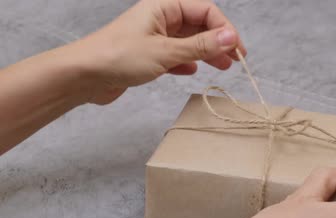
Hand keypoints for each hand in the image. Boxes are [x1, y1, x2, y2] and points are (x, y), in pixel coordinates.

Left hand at [76, 0, 245, 104]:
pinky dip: (186, 62)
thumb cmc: (117, 57)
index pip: (205, 11)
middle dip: (218, 41)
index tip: (237, 50)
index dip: (225, 29)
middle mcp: (160, 19)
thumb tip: (231, 37)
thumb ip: (200, 46)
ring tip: (222, 68)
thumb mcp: (166, 51)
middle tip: (235, 60)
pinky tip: (192, 71)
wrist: (83, 76)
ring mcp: (153, 37)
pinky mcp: (147, 56)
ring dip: (206, 53)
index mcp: (164, 7)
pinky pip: (175, 55)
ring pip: (188, 42)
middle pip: (199, 25)